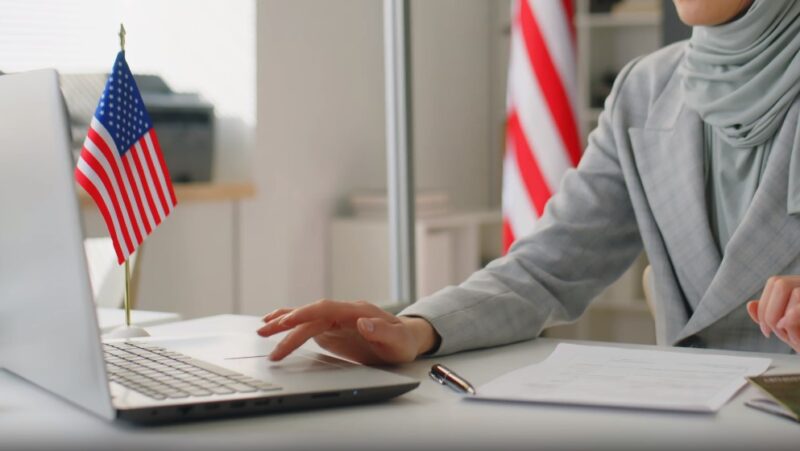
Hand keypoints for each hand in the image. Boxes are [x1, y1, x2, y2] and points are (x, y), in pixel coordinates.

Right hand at [256, 300, 437, 364]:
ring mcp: (336, 319)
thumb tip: (364, 322)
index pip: (325, 309)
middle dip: (287, 324)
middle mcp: (343, 312)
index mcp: (356, 311)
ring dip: (284, 321)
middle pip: (310, 314)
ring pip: (306, 317)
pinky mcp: (332, 328)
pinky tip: (276, 324)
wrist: (407, 339)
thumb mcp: (398, 341)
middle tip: (265, 335)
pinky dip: (291, 322)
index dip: (306, 314)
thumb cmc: (403, 342)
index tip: (288, 322)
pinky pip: (308, 323)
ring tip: (261, 329)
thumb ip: (382, 331)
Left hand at [746, 276, 799, 351]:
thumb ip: (769, 317)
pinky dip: (793, 316)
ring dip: (786, 316)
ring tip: (793, 337)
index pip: (775, 283)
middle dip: (770, 311)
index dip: (764, 306)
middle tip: (775, 333)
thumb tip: (749, 304)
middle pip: (780, 283)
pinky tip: (791, 329)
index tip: (767, 331)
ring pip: (794, 291)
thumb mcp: (789, 331)